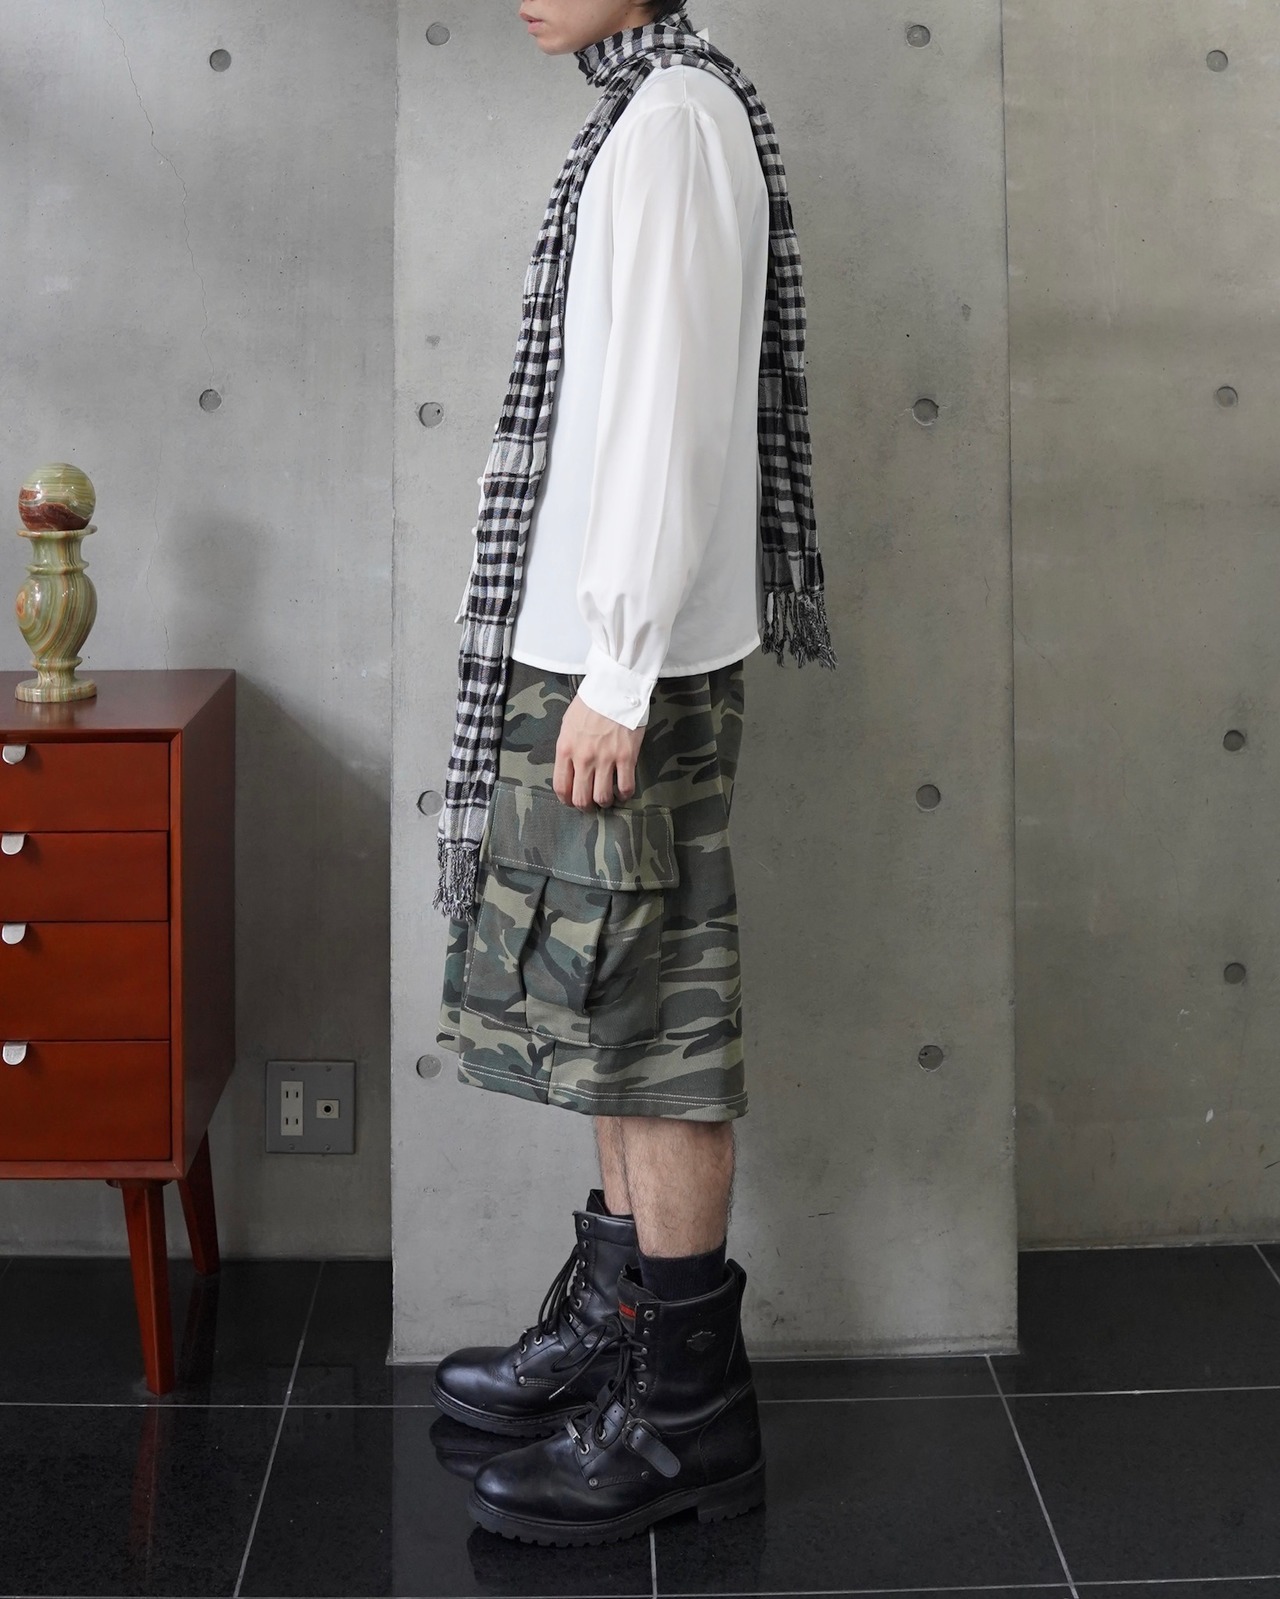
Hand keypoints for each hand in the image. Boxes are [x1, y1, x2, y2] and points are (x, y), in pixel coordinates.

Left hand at [554, 693, 645, 808]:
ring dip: (605, 802)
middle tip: (592, 805)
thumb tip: (571, 766)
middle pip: (581, 798)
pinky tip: (624, 790)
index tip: (572, 801)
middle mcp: (583, 758)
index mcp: (565, 749)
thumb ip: (568, 747)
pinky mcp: (626, 757)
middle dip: (586, 807)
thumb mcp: (569, 723)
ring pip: (602, 797)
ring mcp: (605, 758)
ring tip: (609, 797)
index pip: (561, 787)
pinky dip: (625, 794)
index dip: (567, 800)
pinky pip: (625, 787)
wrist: (615, 687)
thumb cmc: (592, 702)